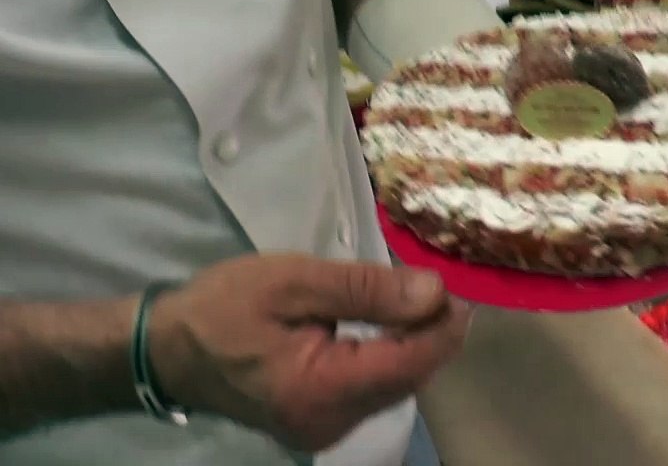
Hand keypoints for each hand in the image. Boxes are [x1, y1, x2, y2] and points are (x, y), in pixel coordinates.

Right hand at [147, 254, 468, 451]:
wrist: (163, 348)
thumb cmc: (222, 307)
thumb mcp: (294, 281)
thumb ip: (367, 289)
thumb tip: (433, 292)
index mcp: (320, 389)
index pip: (408, 365)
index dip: (443, 330)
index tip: (460, 294)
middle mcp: (328, 423)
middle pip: (406, 379)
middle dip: (431, 336)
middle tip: (442, 291)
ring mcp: (322, 429)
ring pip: (392, 388)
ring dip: (413, 347)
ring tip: (420, 302)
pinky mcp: (317, 423)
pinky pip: (370, 392)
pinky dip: (387, 359)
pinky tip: (390, 328)